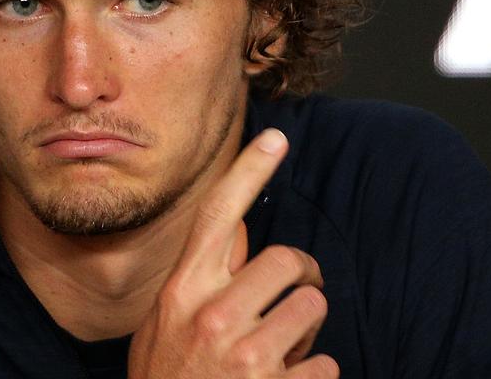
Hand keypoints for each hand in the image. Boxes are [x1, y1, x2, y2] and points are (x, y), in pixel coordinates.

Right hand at [127, 129, 338, 377]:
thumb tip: (239, 237)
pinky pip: (326, 365)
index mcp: (182, 293)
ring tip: (280, 356)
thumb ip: (199, 285)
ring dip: (307, 335)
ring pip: (314, 310)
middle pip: (289, 259)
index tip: (275, 136)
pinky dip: (313, 378)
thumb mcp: (165, 327)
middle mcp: (211, 315)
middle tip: (297, 297)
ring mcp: (245, 355)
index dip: (248, 170)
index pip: (217, 215)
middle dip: (304, 279)